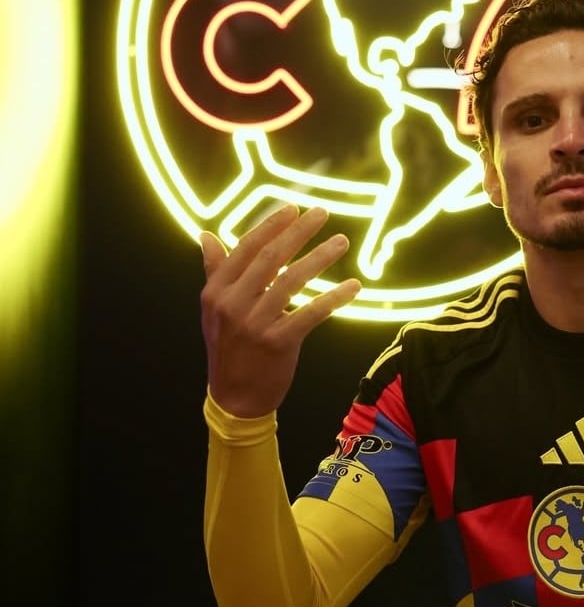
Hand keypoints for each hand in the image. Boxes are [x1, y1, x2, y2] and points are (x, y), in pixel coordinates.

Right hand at [198, 205, 360, 417]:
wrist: (235, 397)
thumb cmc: (229, 348)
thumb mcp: (213, 310)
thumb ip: (215, 271)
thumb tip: (207, 236)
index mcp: (217, 291)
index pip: (247, 249)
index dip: (271, 227)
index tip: (294, 209)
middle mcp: (233, 304)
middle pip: (271, 258)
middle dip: (298, 232)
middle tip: (323, 214)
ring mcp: (255, 323)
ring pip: (292, 281)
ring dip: (320, 257)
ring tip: (341, 241)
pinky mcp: (278, 342)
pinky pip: (311, 313)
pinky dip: (333, 297)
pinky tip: (352, 286)